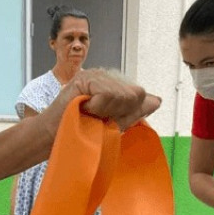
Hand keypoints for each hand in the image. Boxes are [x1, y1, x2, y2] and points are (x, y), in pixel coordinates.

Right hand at [41, 69, 160, 137]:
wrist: (56, 139)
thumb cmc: (82, 133)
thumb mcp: (114, 124)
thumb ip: (134, 111)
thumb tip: (157, 100)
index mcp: (114, 86)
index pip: (138, 95)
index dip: (128, 112)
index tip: (107, 121)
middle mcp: (105, 76)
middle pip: (134, 93)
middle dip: (120, 111)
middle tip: (98, 117)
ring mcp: (94, 75)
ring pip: (122, 94)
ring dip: (107, 111)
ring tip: (90, 114)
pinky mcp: (84, 79)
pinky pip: (106, 94)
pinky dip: (98, 107)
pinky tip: (84, 109)